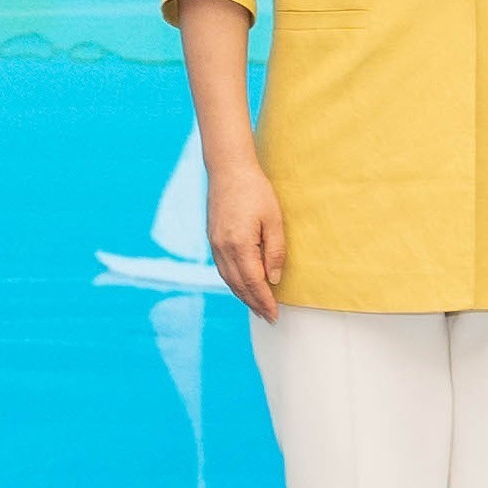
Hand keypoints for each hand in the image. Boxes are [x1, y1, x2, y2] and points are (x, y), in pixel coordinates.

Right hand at [200, 148, 289, 321]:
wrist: (228, 170)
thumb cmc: (255, 191)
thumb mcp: (274, 219)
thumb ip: (275, 251)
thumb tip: (274, 278)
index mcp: (239, 245)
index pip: (254, 282)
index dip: (265, 300)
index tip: (275, 314)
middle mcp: (223, 248)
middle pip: (239, 285)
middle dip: (254, 303)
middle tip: (268, 318)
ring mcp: (215, 244)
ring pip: (228, 279)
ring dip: (242, 296)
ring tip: (256, 307)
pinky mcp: (213, 239)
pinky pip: (223, 268)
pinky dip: (233, 282)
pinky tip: (242, 285)